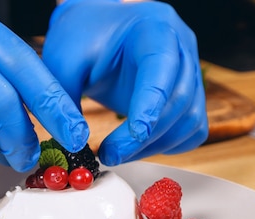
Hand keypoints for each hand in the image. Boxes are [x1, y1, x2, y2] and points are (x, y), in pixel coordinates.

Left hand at [43, 0, 207, 165]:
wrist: (95, 32)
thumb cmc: (81, 38)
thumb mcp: (63, 62)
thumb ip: (64, 100)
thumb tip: (75, 142)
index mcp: (154, 28)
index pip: (162, 67)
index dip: (151, 103)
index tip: (134, 133)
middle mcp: (181, 48)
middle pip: (179, 99)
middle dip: (145, 136)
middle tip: (110, 154)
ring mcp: (189, 71)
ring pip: (189, 119)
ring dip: (154, 146)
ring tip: (117, 154)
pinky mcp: (188, 95)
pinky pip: (191, 129)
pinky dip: (167, 145)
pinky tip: (136, 149)